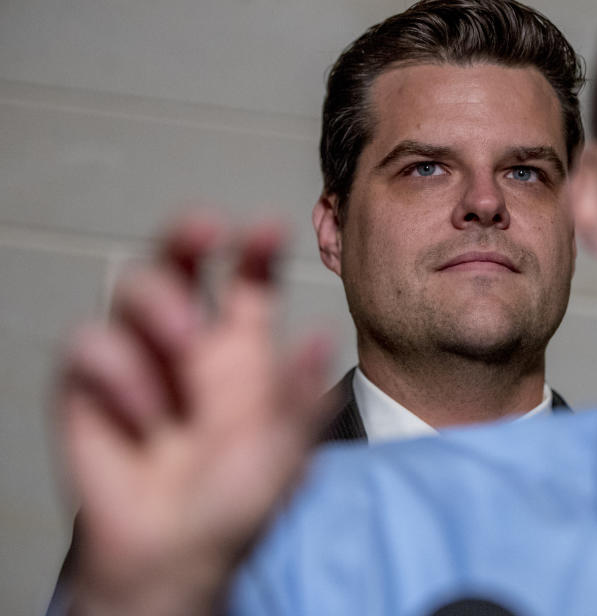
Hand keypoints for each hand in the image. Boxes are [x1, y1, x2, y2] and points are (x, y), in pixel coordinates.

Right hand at [56, 214, 333, 614]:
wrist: (176, 553)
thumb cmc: (236, 498)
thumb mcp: (284, 451)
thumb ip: (299, 398)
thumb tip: (322, 337)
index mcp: (242, 348)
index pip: (248, 282)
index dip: (257, 249)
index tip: (269, 228)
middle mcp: (190, 342)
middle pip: (180, 262)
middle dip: (188, 233)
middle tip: (206, 227)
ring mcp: (138, 357)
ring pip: (133, 287)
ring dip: (159, 305)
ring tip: (185, 347)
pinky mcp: (90, 384)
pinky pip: (91, 346)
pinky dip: (120, 373)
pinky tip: (148, 417)